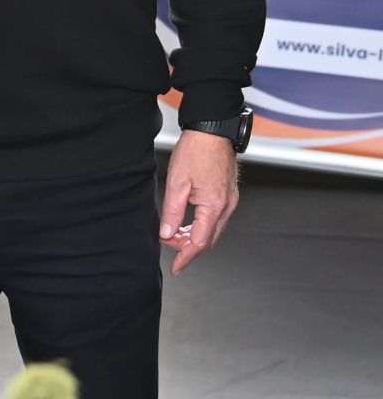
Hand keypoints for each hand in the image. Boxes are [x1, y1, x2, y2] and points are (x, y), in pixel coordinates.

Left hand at [160, 131, 239, 274]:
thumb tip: (167, 234)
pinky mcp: (228, 194)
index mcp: (214, 207)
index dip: (186, 257)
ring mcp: (229, 200)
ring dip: (195, 237)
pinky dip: (202, 226)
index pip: (200, 242)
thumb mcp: (177, 183)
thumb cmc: (196, 152)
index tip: (176, 267)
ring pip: (213, 230)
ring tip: (174, 236)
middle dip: (188, 248)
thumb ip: (173, 212)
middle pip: (209, 239)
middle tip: (169, 248)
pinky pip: (216, 219)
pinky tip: (189, 223)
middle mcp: (226, 206)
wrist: (213, 131)